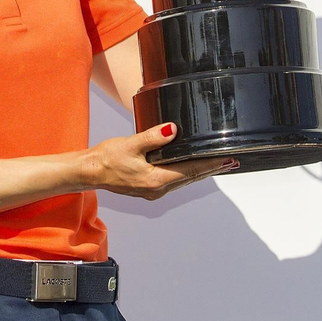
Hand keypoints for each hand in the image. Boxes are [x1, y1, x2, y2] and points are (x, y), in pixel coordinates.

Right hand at [83, 123, 239, 199]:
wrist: (89, 171)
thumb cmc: (106, 159)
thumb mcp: (131, 144)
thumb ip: (153, 137)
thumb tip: (173, 130)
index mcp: (156, 180)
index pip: (190, 170)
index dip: (211, 165)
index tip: (227, 160)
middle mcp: (157, 189)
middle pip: (191, 177)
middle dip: (211, 169)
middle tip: (231, 162)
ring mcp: (153, 190)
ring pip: (184, 180)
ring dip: (200, 171)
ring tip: (217, 164)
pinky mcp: (148, 187)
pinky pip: (174, 180)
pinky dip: (187, 173)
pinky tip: (191, 168)